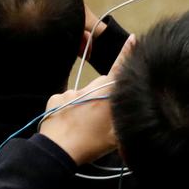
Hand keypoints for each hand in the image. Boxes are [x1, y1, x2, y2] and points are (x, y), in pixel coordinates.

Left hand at [39, 35, 134, 163]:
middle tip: (99, 120)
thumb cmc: (90, 145)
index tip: (132, 38)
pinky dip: (68, 110)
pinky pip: (66, 100)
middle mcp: (90, 88)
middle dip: (102, 97)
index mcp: (107, 96)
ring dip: (84, 106)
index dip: (127, 54)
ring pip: (83, 95)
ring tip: (81, 126)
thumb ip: (123, 118)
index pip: (120, 70)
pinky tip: (68, 124)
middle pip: (101, 86)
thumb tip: (127, 111)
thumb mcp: (116, 137)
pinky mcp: (55, 97)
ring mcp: (71, 91)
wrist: (59, 150)